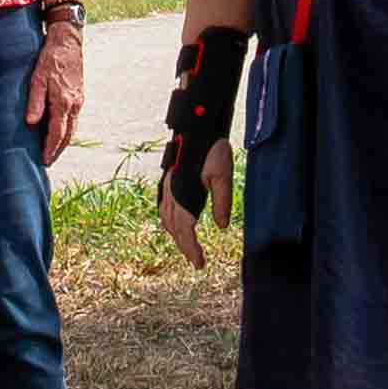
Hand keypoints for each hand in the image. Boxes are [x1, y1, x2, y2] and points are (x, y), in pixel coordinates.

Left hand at [26, 22, 85, 159]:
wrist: (68, 41)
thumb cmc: (50, 58)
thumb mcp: (38, 78)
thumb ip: (35, 102)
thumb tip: (31, 123)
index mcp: (63, 102)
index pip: (57, 133)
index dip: (50, 148)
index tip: (44, 161)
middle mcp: (74, 104)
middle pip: (68, 135)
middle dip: (58, 149)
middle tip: (48, 162)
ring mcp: (79, 100)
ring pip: (72, 127)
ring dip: (64, 141)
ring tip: (53, 151)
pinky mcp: (79, 95)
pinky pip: (74, 118)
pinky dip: (67, 129)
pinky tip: (60, 131)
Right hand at [158, 138, 232, 268]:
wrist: (198, 124)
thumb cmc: (212, 148)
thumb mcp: (223, 175)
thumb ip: (222, 202)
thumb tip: (221, 226)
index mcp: (184, 195)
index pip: (186, 231)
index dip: (192, 249)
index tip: (199, 264)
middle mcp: (172, 193)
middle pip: (175, 228)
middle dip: (184, 246)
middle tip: (196, 261)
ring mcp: (167, 186)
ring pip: (166, 218)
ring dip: (175, 235)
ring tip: (186, 246)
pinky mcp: (168, 179)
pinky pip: (163, 207)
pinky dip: (168, 221)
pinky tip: (173, 222)